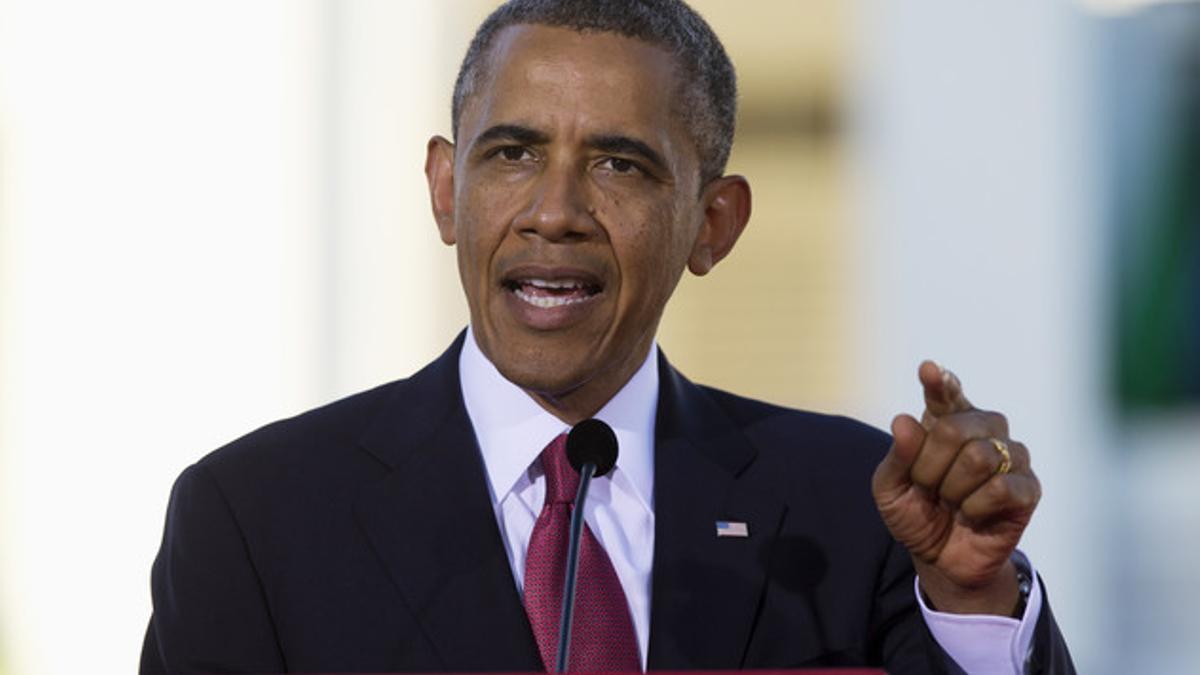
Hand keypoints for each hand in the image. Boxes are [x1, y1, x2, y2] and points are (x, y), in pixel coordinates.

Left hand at [872, 361, 1040, 614]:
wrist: (941, 558)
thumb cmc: (917, 514)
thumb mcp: (891, 490)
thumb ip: (897, 457)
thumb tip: (904, 421)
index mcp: (947, 420)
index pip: (945, 394)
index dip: (940, 382)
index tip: (928, 371)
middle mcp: (984, 429)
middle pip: (954, 429)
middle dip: (929, 466)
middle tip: (927, 488)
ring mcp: (1011, 455)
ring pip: (979, 457)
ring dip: (952, 489)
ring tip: (951, 502)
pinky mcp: (1029, 487)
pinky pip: (1000, 487)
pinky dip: (975, 506)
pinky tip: (972, 514)